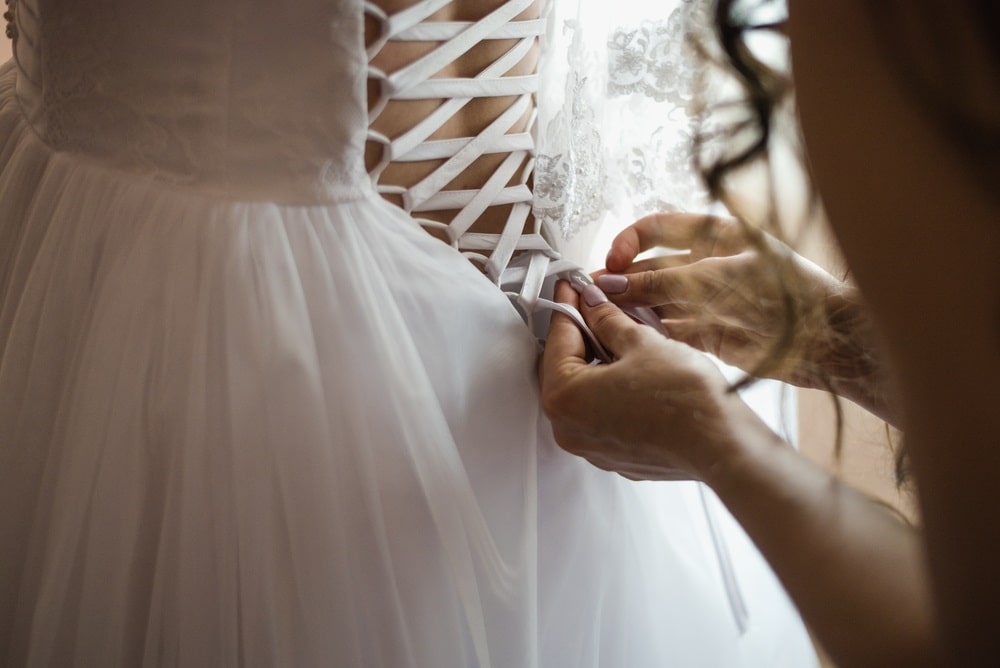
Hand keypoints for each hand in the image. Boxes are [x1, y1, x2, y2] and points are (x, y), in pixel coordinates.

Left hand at [539, 280, 780, 481]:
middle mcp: (568, 429)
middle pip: (563, 367)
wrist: (722, 446)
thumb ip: (607, 320)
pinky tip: (631, 370)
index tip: (573, 287)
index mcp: (564, 398)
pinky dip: (608, 389)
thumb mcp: (640, 342)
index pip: (556, 337)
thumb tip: (593, 305)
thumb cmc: (684, 400)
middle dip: (579, 334)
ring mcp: (590, 446)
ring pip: (582, 392)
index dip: (568, 305)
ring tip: (618, 334)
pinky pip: (599, 414)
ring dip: (594, 361)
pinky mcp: (614, 455)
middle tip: (595, 306)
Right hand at [598, 212, 847, 389]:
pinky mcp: (709, 335)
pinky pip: (670, 332)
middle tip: (592, 298)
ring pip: (656, 303)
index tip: (610, 263)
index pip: (655, 229)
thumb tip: (614, 284)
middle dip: (621, 282)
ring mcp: (707, 302)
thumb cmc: (786, 293)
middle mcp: (706, 266)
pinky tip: (631, 342)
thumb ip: (661, 281)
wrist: (829, 340)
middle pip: (650, 269)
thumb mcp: (715, 278)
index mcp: (712, 236)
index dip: (627, 243)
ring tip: (604, 323)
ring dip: (631, 312)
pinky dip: (650, 336)